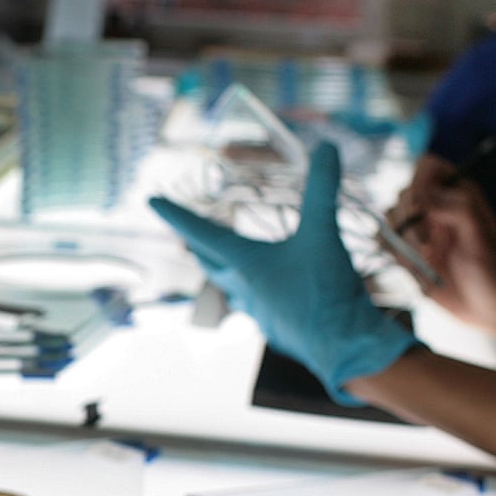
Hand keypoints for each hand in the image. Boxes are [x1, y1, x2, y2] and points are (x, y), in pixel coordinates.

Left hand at [151, 142, 416, 404]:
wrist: (343, 348)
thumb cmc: (325, 291)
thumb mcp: (323, 233)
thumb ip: (323, 190)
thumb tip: (328, 146)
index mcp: (244, 263)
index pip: (200, 231)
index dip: (176, 213)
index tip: (151, 201)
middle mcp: (242, 287)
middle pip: (208, 263)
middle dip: (196, 245)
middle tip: (187, 234)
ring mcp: (257, 311)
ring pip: (229, 286)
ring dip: (221, 271)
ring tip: (221, 262)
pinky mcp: (276, 328)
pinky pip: (255, 306)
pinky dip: (252, 292)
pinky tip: (265, 293)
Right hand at [389, 157, 495, 341]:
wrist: (485, 309)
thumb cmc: (492, 272)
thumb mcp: (483, 238)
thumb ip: (459, 209)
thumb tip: (424, 197)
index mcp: (458, 193)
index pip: (427, 166)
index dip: (418, 181)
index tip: (421, 208)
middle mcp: (435, 205)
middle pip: (403, 193)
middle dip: (410, 221)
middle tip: (428, 248)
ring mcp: (418, 227)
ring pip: (389, 216)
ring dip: (402, 239)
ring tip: (425, 260)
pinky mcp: (404, 248)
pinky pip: (384, 239)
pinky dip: (392, 251)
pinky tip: (413, 266)